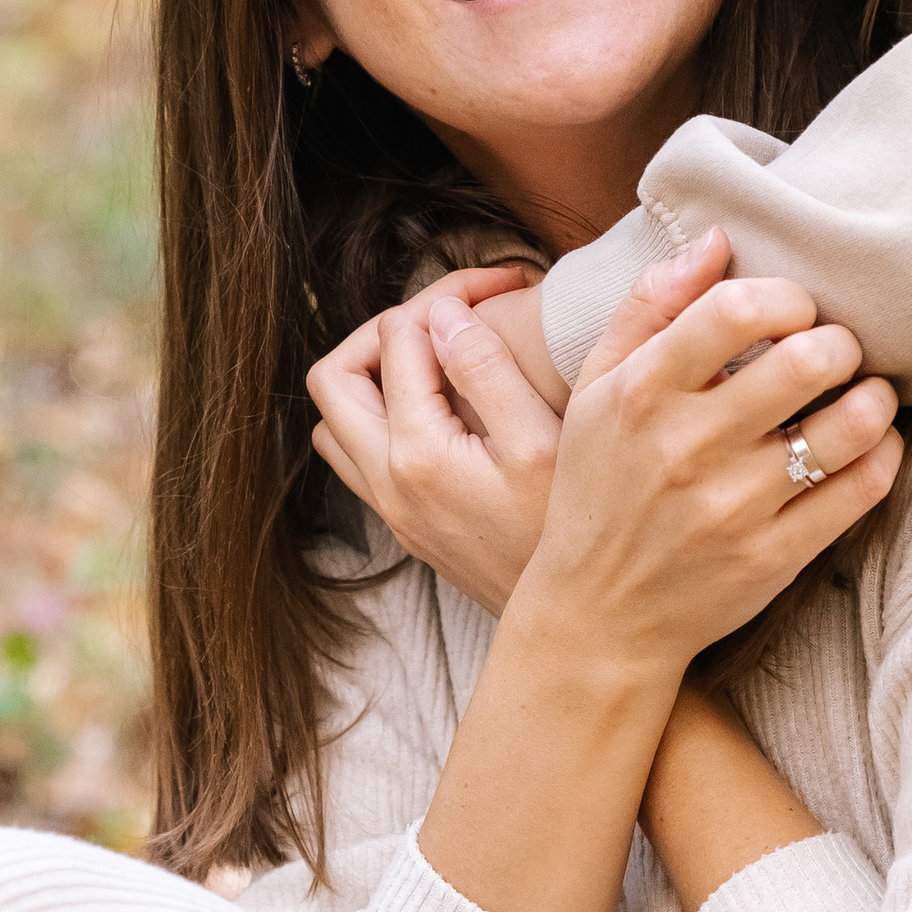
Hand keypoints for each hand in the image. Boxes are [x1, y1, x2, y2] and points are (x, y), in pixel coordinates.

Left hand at [307, 264, 558, 617]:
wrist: (577, 626)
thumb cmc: (573, 534)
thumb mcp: (546, 443)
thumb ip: (490, 371)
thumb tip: (446, 314)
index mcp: (418, 452)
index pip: (400, 334)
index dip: (451, 292)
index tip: (507, 284)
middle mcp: (387, 481)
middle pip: (335, 375)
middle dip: (387, 329)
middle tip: (452, 316)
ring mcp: (390, 508)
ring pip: (335, 420)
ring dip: (374, 377)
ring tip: (440, 359)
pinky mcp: (405, 526)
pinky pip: (357, 455)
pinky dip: (382, 417)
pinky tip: (444, 411)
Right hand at [514, 229, 900, 681]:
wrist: (598, 616)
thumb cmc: (600, 488)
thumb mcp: (596, 390)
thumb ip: (650, 307)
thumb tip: (718, 238)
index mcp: (640, 394)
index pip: (736, 311)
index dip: (786, 297)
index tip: (793, 312)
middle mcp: (686, 448)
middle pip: (805, 361)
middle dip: (839, 343)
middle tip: (836, 351)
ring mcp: (734, 507)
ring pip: (849, 426)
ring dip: (874, 397)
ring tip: (863, 394)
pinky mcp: (775, 557)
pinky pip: (862, 489)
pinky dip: (883, 454)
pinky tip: (869, 444)